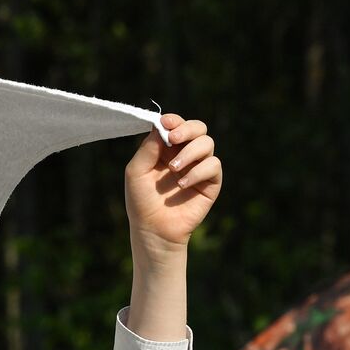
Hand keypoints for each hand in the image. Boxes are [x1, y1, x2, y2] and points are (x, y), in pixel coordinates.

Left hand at [123, 114, 221, 253]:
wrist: (153, 229)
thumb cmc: (142, 201)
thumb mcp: (136, 171)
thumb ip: (148, 148)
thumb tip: (162, 126)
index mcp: (167, 149)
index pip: (176, 126)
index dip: (174, 120)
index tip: (166, 123)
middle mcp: (185, 155)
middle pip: (198, 128)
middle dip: (187, 129)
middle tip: (174, 139)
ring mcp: (199, 167)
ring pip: (207, 143)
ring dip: (190, 152)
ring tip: (174, 168)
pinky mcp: (211, 182)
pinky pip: (213, 165)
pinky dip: (198, 171)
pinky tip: (182, 184)